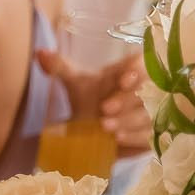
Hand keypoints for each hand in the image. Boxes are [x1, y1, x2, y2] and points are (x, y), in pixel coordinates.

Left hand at [35, 50, 151, 154]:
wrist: (93, 129)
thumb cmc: (89, 99)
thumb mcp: (75, 83)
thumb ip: (60, 68)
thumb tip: (40, 54)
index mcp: (131, 70)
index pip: (143, 64)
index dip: (137, 71)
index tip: (123, 80)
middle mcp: (146, 89)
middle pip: (148, 90)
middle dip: (127, 100)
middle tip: (105, 110)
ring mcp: (153, 112)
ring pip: (150, 114)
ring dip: (129, 121)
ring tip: (107, 129)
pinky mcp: (154, 133)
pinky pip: (151, 134)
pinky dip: (136, 137)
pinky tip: (119, 140)